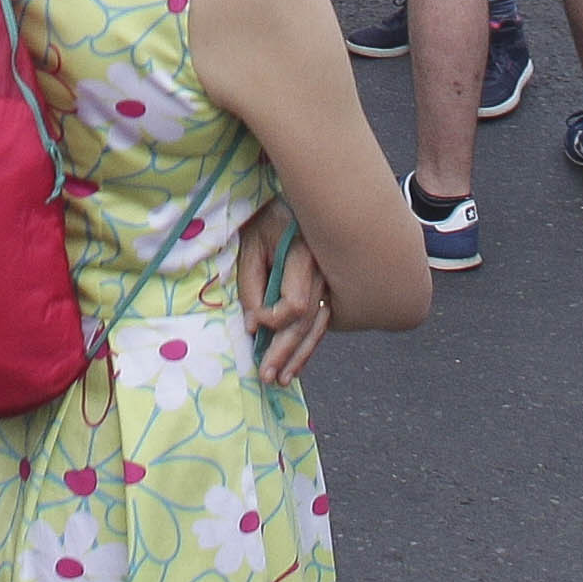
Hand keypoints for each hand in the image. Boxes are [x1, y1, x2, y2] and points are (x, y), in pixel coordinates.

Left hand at [238, 202, 336, 384]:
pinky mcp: (329, 290)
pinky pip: (321, 322)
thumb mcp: (250, 245)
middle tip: (265, 375)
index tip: (251, 324)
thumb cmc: (267, 221)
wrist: (297, 203)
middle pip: (307, 322)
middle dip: (284, 352)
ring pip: (317, 327)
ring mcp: (331, 282)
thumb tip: (253, 327)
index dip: (272, 320)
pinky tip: (297, 364)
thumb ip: (251, 285)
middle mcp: (325, 273)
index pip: (296, 303)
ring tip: (281, 379)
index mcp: (305, 255)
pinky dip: (308, 345)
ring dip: (298, 356)